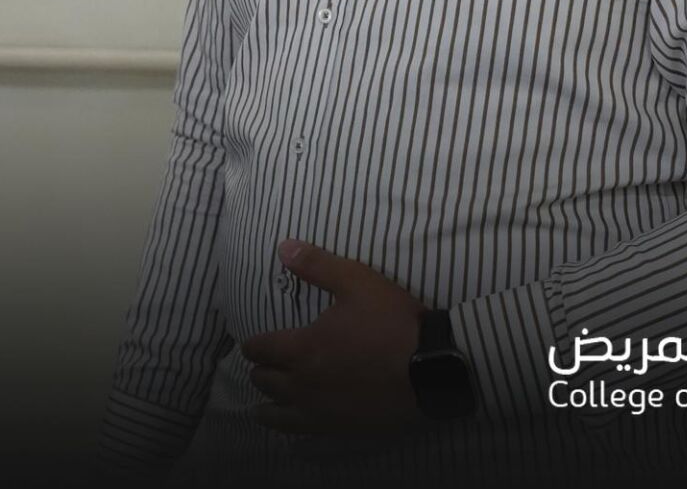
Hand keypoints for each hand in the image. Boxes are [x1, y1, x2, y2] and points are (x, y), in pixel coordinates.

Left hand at [241, 239, 423, 434]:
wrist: (434, 369)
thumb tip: (282, 246)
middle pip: (267, 382)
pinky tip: (291, 441)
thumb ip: (317, 265)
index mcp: (302, 349)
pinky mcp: (343, 431)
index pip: (261, 349)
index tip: (252, 346)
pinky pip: (307, 438)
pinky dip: (292, 437)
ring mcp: (323, 412)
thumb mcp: (356, 282)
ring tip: (261, 408)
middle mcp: (304, 385)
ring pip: (280, 416)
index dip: (253, 346)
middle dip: (261, 373)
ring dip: (267, 408)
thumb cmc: (393, 322)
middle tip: (262, 369)